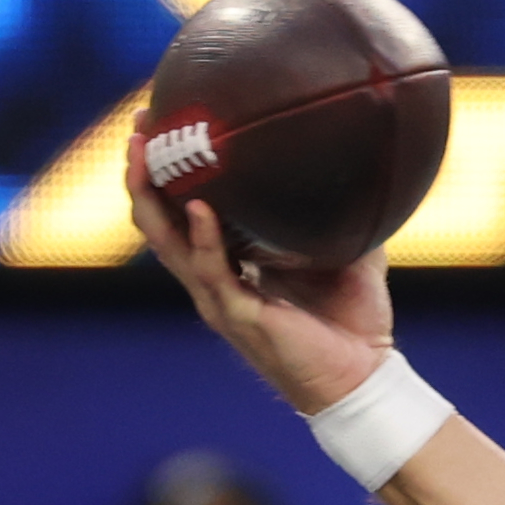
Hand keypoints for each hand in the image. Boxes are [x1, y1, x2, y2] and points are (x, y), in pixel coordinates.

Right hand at [126, 132, 393, 415]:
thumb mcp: (349, 255)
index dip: (167, 173)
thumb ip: (345, 214)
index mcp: (230, 266)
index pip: (181, 213)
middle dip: (142, 172)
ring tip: (143, 151)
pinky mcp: (239, 317)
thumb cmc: (354, 325)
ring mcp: (220, 300)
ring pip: (167, 243)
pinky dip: (203, 238)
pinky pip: (212, 272)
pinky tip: (199, 207)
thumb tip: (363, 167)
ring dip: (150, 196)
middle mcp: (214, 281)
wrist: (365, 380)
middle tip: (139, 125)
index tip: (161, 123)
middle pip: (158, 220)